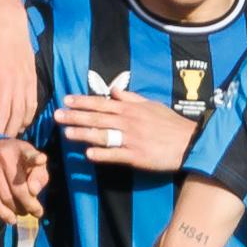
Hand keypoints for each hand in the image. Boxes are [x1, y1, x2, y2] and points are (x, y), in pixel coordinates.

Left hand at [0, 0, 37, 136]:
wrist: (9, 25)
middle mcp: (8, 82)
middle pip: (3, 115)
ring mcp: (22, 83)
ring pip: (19, 114)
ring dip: (12, 129)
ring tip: (5, 140)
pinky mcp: (32, 82)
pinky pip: (31, 106)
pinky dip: (27, 119)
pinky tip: (20, 126)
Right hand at [0, 139, 47, 223]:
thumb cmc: (17, 162)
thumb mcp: (32, 164)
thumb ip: (39, 177)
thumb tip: (33, 192)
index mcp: (22, 149)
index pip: (29, 153)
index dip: (36, 158)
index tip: (40, 160)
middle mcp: (4, 154)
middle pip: (19, 188)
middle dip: (30, 205)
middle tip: (36, 212)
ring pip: (6, 197)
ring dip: (17, 210)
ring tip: (23, 212)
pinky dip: (3, 213)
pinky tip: (11, 219)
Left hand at [55, 87, 196, 171]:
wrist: (189, 142)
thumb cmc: (170, 124)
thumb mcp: (152, 105)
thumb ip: (131, 98)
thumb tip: (114, 90)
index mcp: (131, 109)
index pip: (102, 103)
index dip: (83, 101)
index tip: (66, 100)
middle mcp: (129, 122)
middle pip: (97, 118)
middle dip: (76, 116)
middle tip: (57, 115)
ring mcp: (132, 140)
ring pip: (103, 135)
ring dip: (83, 134)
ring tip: (67, 133)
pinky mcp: (137, 157)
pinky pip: (116, 155)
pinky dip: (102, 154)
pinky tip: (88, 155)